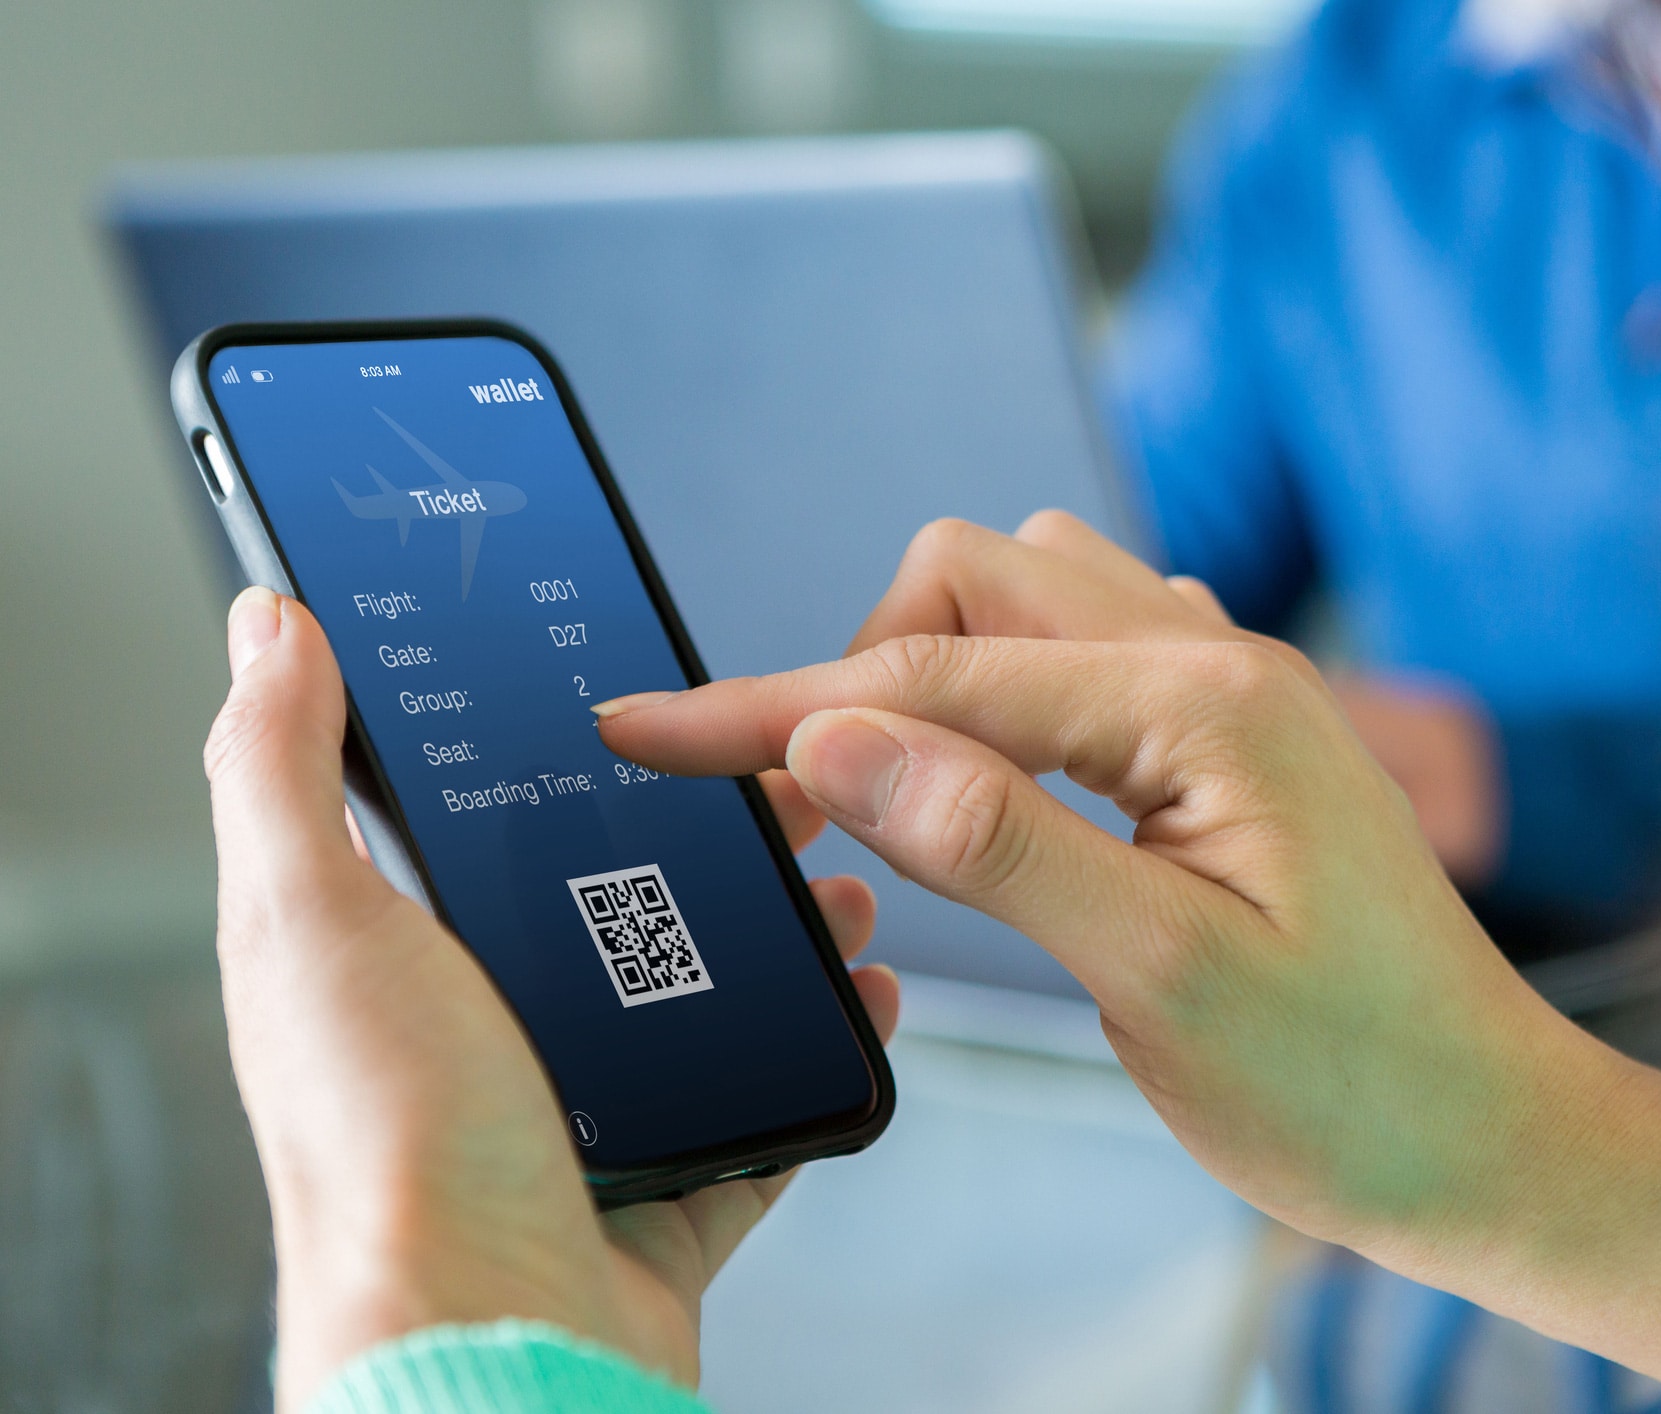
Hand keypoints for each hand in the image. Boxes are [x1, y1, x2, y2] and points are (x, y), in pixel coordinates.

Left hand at [203, 588, 898, 1410]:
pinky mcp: (662, 1188)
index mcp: (393, 963)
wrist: (499, 1341)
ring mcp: (582, 1116)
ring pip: (698, 995)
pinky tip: (861, 991)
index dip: (562, 755)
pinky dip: (818, 1044)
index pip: (482, 825)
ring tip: (839, 877)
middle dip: (710, 834)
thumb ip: (281, 772)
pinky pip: (760, 1102)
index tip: (643, 697)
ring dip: (779, 929)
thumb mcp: (317, 921)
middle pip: (614, 902)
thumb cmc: (389, 1152)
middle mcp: (485, 1038)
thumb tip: (265, 634)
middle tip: (781, 780)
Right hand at [595, 514, 1660, 1395]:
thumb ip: (998, 843)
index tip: (647, 734)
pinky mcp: (1230, 741)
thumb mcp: (1161, 976)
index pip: (935, 671)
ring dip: (936, 671)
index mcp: (1203, 704)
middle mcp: (1219, 662)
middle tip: (805, 810)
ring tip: (895, 803)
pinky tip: (995, 791)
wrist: (1487, 1137)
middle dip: (861, 666)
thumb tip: (837, 736)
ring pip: (1032, 597)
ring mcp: (1230, 691)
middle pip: (977, 575)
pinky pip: (1088, 655)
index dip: (773, 705)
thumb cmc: (1351, 1085)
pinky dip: (1004, 697)